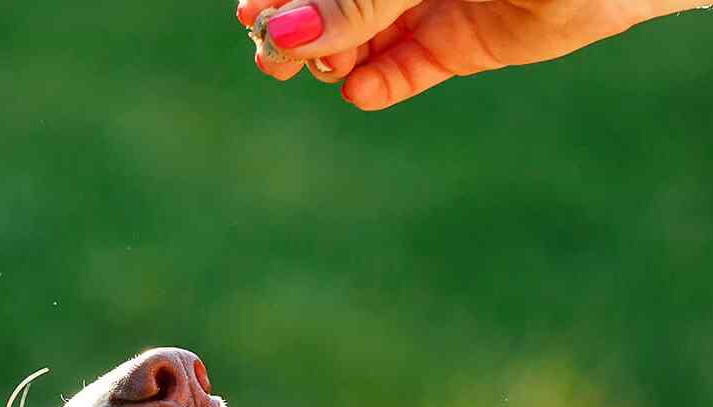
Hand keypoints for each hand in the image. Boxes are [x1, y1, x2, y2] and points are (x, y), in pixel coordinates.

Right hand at [236, 0, 674, 109]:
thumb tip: (285, 33)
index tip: (249, 12)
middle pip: (332, 2)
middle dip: (298, 26)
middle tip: (268, 55)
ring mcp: (431, 0)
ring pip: (361, 38)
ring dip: (331, 58)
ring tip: (323, 72)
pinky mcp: (462, 42)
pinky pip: (407, 69)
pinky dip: (379, 83)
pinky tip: (361, 91)